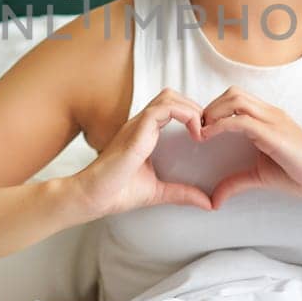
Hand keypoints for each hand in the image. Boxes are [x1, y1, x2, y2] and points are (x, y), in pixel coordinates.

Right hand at [71, 88, 213, 216]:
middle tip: (207, 131)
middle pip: (171, 96)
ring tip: (202, 131)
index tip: (205, 135)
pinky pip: (163, 109)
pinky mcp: (136, 131)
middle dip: (195, 107)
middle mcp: (140, 124)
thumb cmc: (117, 193)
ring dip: (191, 109)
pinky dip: (185, 114)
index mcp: (144, 133)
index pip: (171, 107)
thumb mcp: (159, 192)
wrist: (92, 198)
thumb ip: (183, 193)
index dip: (191, 114)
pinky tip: (195, 134)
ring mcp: (137, 125)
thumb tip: (209, 203)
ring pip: (169, 98)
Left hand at [200, 85, 301, 208]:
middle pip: (233, 93)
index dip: (215, 108)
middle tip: (197, 128)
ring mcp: (274, 121)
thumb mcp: (260, 177)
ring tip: (201, 131)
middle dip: (211, 107)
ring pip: (236, 100)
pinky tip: (208, 136)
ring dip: (213, 112)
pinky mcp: (275, 134)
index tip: (201, 128)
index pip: (237, 98)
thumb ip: (236, 182)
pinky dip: (220, 125)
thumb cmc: (300, 175)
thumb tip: (214, 200)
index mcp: (269, 118)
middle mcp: (271, 114)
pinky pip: (242, 121)